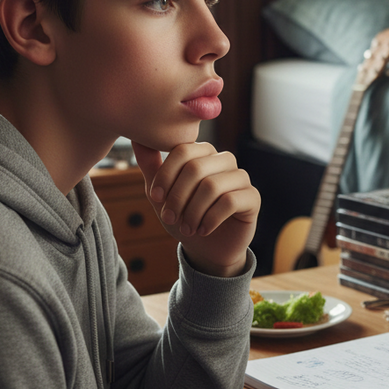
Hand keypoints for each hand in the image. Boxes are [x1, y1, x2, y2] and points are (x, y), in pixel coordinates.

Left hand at [132, 141, 259, 277]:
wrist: (206, 248)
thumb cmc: (183, 216)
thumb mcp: (161, 194)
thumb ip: (151, 167)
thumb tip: (136, 139)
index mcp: (203, 153)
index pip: (183, 150)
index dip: (166, 175)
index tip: (156, 198)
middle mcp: (224, 160)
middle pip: (196, 167)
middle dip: (178, 197)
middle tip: (170, 217)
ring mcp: (241, 178)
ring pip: (212, 186)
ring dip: (193, 211)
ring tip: (187, 227)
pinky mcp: (252, 197)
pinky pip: (230, 201)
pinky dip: (210, 219)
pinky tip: (203, 230)